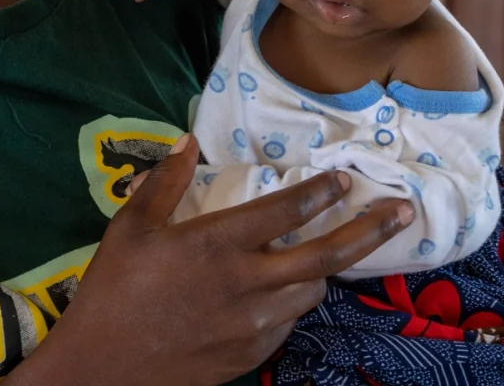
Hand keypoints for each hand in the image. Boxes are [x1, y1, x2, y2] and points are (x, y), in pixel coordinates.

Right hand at [17, 135, 414, 385]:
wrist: (102, 370)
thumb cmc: (113, 289)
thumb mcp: (131, 225)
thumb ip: (166, 181)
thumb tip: (188, 141)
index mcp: (218, 243)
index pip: (286, 210)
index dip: (321, 191)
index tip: (344, 179)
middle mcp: (248, 282)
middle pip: (325, 255)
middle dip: (368, 230)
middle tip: (401, 212)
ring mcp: (253, 324)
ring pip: (311, 292)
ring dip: (326, 267)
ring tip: (336, 250)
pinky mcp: (249, 355)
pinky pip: (288, 323)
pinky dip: (295, 301)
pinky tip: (285, 290)